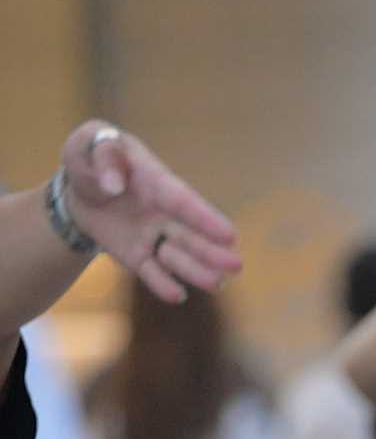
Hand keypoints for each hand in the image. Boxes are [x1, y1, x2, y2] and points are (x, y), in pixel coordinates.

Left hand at [60, 121, 239, 302]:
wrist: (77, 186)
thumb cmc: (90, 156)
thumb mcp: (88, 143)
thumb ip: (103, 156)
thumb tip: (113, 186)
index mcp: (155, 181)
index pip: (182, 201)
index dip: (204, 218)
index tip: (230, 234)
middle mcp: (161, 212)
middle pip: (190, 234)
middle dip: (212, 250)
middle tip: (236, 266)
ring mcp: (152, 236)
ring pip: (178, 256)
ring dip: (196, 270)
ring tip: (217, 283)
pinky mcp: (137, 256)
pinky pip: (151, 273)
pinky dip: (162, 284)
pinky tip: (176, 295)